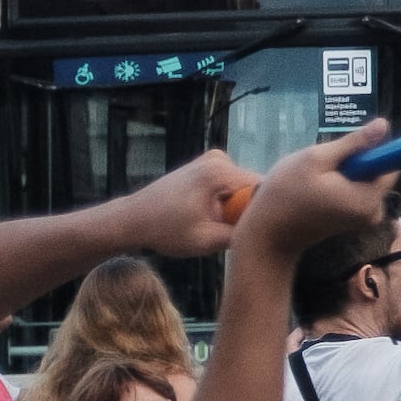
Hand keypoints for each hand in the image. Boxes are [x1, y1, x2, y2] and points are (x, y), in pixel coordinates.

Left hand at [113, 150, 259, 261]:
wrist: (132, 219)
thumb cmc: (164, 231)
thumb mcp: (206, 242)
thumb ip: (241, 235)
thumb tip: (268, 233)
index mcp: (219, 172)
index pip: (264, 189)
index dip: (264, 213)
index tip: (253, 232)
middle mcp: (219, 158)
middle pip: (255, 187)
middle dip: (249, 210)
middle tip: (232, 231)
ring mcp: (213, 158)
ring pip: (245, 187)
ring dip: (238, 207)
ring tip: (219, 224)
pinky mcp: (207, 165)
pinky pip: (233, 184)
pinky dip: (228, 200)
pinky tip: (212, 215)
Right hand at [235, 133, 396, 273]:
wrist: (268, 233)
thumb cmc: (286, 193)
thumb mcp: (317, 159)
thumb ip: (354, 143)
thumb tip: (384, 125)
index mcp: (369, 199)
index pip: (391, 164)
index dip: (372, 150)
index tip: (346, 150)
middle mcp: (374, 212)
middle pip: (377, 172)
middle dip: (353, 162)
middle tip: (321, 167)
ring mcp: (364, 219)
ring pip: (363, 181)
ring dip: (344, 173)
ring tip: (315, 179)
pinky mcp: (353, 221)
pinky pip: (355, 192)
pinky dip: (340, 185)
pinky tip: (316, 190)